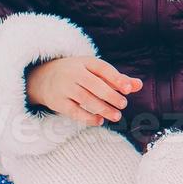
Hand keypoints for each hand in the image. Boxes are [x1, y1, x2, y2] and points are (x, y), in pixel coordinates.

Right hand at [25, 57, 140, 125]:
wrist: (43, 77)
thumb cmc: (79, 74)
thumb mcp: (95, 72)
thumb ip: (117, 79)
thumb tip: (138, 85)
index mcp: (86, 62)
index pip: (103, 68)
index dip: (116, 78)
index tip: (129, 89)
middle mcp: (74, 73)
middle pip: (94, 85)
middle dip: (110, 95)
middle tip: (124, 104)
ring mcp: (64, 87)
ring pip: (85, 99)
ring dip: (102, 109)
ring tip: (117, 116)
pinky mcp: (58, 102)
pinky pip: (74, 111)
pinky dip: (87, 117)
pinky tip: (100, 121)